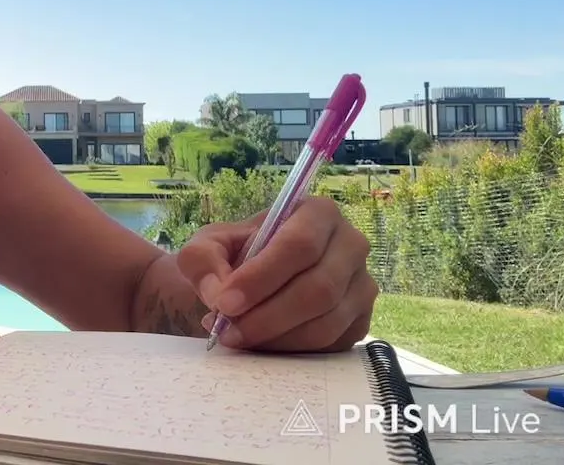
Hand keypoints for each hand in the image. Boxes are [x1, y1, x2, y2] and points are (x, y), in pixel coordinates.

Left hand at [175, 196, 377, 352]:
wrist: (245, 285)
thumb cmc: (230, 258)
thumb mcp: (205, 247)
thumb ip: (202, 260)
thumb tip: (218, 292)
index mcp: (318, 213)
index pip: (299, 245)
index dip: (261, 277)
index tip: (225, 303)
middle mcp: (350, 246)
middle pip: (318, 287)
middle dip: (267, 315)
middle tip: (227, 331)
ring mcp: (361, 287)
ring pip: (326, 322)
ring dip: (275, 337)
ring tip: (235, 338)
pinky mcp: (359, 323)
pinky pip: (330, 345)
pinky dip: (290, 350)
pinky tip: (259, 345)